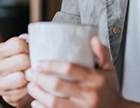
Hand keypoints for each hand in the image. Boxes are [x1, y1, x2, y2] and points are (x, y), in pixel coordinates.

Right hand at [0, 37, 31, 107]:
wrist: (12, 85)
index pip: (18, 45)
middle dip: (29, 63)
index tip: (28, 53)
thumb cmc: (16, 65)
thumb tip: (38, 46)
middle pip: (22, 60)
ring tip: (27, 75)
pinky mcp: (7, 97)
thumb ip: (23, 46)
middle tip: (29, 65)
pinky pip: (24, 91)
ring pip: (22, 77)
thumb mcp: (16, 51)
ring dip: (29, 77)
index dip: (28, 49)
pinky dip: (28, 88)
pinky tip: (26, 85)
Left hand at [25, 36, 139, 107]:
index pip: (70, 68)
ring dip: (38, 94)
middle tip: (29, 73)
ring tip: (30, 86)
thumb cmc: (109, 90)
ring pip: (55, 103)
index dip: (51, 65)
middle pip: (58, 85)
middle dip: (40, 78)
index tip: (39, 63)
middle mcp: (89, 95)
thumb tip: (92, 38)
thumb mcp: (109, 70)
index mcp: (96, 79)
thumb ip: (102, 53)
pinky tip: (35, 103)